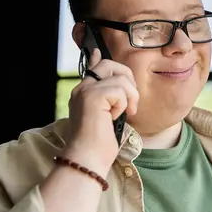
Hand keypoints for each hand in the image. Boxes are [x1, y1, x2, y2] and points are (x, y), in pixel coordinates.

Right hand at [63, 48, 138, 171]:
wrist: (87, 159)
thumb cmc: (97, 145)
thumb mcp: (106, 118)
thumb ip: (109, 100)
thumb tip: (115, 90)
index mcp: (82, 93)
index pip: (92, 66)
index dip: (98, 58)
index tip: (96, 52)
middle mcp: (81, 88)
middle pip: (111, 65)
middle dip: (128, 80)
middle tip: (129, 104)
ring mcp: (86, 91)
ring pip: (121, 78)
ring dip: (130, 98)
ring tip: (124, 114)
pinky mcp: (93, 97)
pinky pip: (120, 90)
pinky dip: (123, 105)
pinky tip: (114, 118)